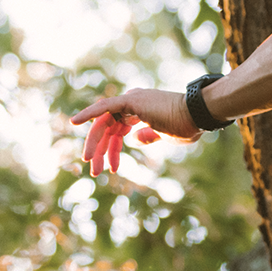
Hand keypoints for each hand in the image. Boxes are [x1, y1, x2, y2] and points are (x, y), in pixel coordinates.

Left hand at [70, 89, 200, 175]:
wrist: (197, 116)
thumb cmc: (186, 126)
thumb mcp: (165, 136)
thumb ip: (149, 136)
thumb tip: (136, 140)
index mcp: (140, 111)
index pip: (118, 130)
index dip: (112, 149)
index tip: (111, 168)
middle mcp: (133, 103)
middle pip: (108, 127)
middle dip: (100, 149)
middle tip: (94, 170)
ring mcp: (131, 100)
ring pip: (104, 122)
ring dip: (95, 143)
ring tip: (91, 163)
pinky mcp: (130, 101)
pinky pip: (104, 107)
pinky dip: (89, 113)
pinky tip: (74, 121)